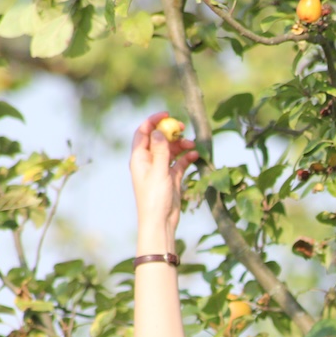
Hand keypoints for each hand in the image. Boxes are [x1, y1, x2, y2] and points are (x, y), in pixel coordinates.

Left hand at [129, 112, 197, 234]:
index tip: (167, 115)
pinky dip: (187, 157)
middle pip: (159, 139)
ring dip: (181, 145)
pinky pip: (180, 162)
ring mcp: (161, 169)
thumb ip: (160, 150)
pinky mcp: (172, 177)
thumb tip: (159, 131)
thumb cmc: (154, 198)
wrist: (161, 221)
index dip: (153, 121)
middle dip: (171, 132)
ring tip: (192, 145)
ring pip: (171, 150)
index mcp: (140, 158)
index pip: (143, 133)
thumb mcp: (158, 172)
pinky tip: (196, 155)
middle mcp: (149, 161)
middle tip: (183, 128)